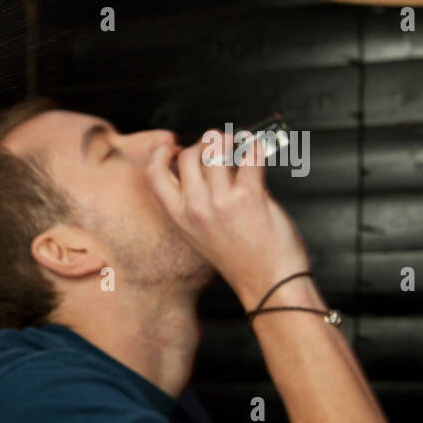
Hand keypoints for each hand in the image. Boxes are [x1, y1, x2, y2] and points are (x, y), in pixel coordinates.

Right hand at [146, 128, 310, 308]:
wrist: (268, 281)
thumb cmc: (240, 260)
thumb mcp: (200, 235)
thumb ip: (195, 203)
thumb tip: (204, 168)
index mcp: (180, 217)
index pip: (154, 174)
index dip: (161, 154)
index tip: (175, 149)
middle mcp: (196, 208)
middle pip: (189, 155)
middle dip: (204, 142)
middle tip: (218, 144)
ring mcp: (221, 202)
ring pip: (216, 150)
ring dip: (230, 140)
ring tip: (240, 145)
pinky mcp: (249, 196)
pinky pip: (250, 156)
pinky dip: (255, 148)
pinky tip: (257, 151)